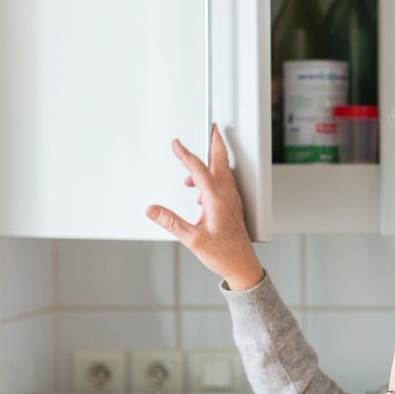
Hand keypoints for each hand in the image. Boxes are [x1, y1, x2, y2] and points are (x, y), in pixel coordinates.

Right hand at [145, 126, 264, 289]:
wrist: (243, 266)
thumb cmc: (223, 254)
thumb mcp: (192, 239)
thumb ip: (171, 222)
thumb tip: (152, 209)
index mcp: (217, 199)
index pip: (199, 169)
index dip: (186, 154)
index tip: (175, 143)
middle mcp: (228, 196)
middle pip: (221, 162)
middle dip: (215, 143)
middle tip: (212, 127)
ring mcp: (232, 200)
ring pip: (223, 172)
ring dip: (211, 162)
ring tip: (190, 167)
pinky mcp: (233, 207)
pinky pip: (224, 184)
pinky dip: (211, 178)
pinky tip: (199, 191)